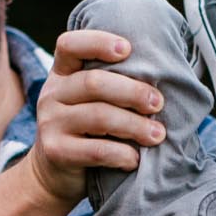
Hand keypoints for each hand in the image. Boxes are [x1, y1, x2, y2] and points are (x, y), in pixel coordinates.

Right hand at [29, 27, 165, 204]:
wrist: (55, 174)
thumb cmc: (87, 130)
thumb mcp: (89, 101)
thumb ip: (111, 84)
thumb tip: (164, 73)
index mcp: (62, 73)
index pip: (70, 45)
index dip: (98, 42)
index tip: (128, 49)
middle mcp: (51, 94)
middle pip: (93, 83)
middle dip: (133, 92)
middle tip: (158, 103)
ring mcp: (50, 123)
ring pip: (99, 117)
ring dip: (135, 126)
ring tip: (157, 135)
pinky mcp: (56, 151)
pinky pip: (96, 150)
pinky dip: (122, 154)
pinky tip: (136, 159)